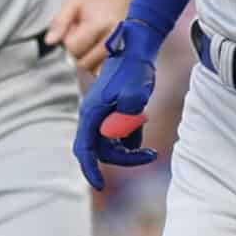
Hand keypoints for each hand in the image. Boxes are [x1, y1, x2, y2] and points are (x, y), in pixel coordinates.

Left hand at [49, 0, 137, 79]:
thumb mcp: (73, 3)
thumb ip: (60, 22)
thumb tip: (50, 42)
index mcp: (98, 24)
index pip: (74, 48)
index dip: (69, 42)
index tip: (74, 30)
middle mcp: (113, 39)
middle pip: (85, 62)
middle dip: (79, 53)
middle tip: (84, 35)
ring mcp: (123, 48)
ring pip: (96, 69)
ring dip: (90, 59)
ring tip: (93, 41)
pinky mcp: (128, 53)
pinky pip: (108, 69)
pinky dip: (101, 63)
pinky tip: (101, 49)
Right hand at [74, 20, 162, 191]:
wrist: (137, 49)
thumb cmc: (134, 69)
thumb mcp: (135, 93)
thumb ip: (126, 116)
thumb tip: (120, 137)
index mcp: (91, 113)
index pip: (85, 149)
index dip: (90, 169)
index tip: (100, 186)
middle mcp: (92, 117)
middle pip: (100, 150)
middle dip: (123, 158)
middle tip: (150, 155)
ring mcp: (102, 116)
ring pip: (111, 145)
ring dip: (130, 149)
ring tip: (151, 142)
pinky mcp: (113, 114)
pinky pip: (120, 135)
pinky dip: (132, 137)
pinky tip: (143, 120)